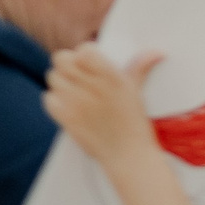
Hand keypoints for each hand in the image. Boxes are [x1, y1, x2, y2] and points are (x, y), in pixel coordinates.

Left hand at [44, 46, 166, 176]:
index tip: (89, 62)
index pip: (84, 50)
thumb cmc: (134, 123)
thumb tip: (156, 52)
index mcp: (111, 76)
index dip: (84, 54)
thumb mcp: (137, 91)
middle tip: (76, 74)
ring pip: (52, 77)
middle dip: (67, 63)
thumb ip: (140, 67)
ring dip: (60, 82)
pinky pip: (47, 98)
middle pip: (61, 59)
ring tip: (73, 91)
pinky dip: (54, 100)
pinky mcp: (65, 118)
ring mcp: (76, 102)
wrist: (127, 155)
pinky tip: (67, 105)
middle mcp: (91, 86)